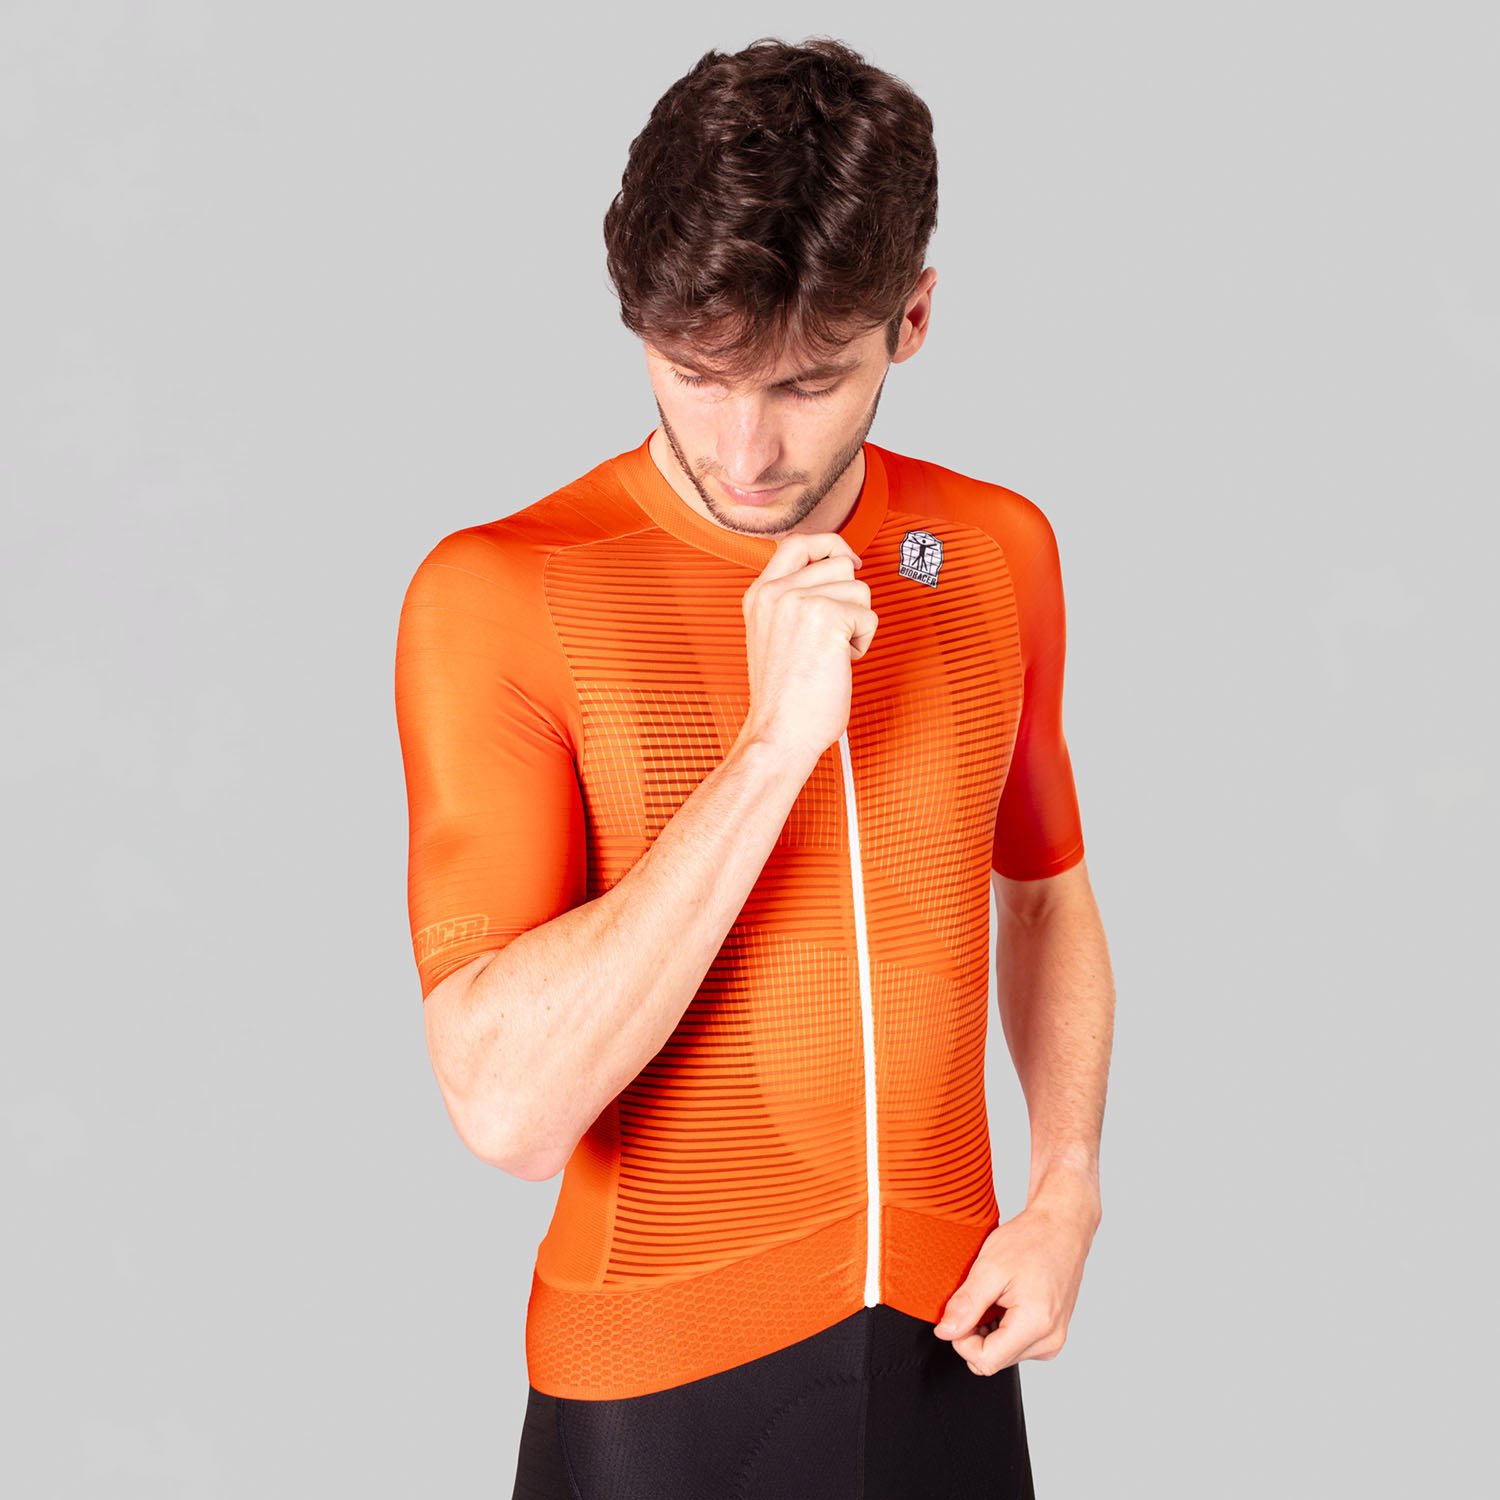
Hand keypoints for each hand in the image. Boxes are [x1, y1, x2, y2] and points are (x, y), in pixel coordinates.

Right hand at [738, 532, 875, 762]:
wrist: (780, 732)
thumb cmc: (785, 697)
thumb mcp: (773, 635)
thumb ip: (792, 600)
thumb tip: (836, 572)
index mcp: (760, 594)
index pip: (798, 543)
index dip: (829, 545)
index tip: (848, 562)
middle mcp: (776, 591)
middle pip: (840, 563)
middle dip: (849, 599)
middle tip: (833, 636)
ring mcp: (800, 600)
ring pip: (860, 588)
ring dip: (856, 623)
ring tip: (831, 654)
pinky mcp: (827, 616)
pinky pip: (869, 616)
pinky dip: (862, 643)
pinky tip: (838, 664)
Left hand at [931, 1186, 1099, 1375]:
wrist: (1061, 1227)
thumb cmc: (1032, 1240)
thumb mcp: (990, 1267)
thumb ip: (966, 1304)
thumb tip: (946, 1332)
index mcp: (1036, 1325)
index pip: (985, 1361)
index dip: (962, 1341)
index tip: (959, 1314)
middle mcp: (1049, 1341)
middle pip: (994, 1360)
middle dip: (975, 1334)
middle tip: (977, 1298)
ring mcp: (1053, 1340)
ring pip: (1003, 1353)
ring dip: (989, 1330)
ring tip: (996, 1296)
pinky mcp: (1051, 1335)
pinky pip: (1016, 1344)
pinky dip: (1003, 1327)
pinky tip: (1006, 1301)